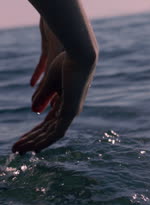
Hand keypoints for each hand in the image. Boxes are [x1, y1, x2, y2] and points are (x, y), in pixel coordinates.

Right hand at [12, 20, 95, 153]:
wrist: (79, 55)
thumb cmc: (67, 62)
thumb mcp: (50, 82)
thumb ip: (42, 96)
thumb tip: (34, 111)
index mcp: (66, 102)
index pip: (49, 123)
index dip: (35, 132)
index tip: (22, 140)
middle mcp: (70, 109)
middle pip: (49, 131)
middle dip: (31, 140)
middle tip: (15, 149)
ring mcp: (72, 111)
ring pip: (52, 135)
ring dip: (34, 143)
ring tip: (18, 150)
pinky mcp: (71, 111)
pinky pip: (57, 132)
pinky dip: (44, 141)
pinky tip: (33, 148)